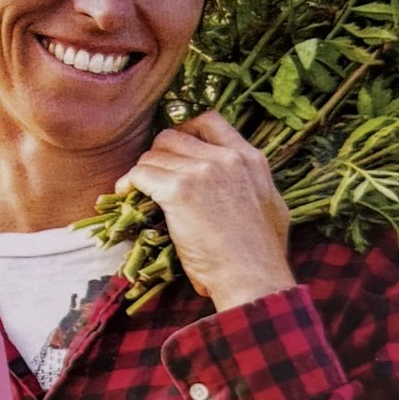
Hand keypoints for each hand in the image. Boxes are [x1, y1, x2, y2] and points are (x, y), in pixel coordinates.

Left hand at [118, 111, 292, 313]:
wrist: (253, 278)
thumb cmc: (262, 255)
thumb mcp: (272, 206)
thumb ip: (253, 185)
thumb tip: (243, 183)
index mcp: (250, 159)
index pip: (210, 121)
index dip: (186, 131)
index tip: (175, 150)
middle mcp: (226, 157)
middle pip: (173, 136)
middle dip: (158, 155)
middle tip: (155, 176)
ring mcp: (202, 171)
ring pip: (153, 156)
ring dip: (143, 172)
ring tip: (140, 190)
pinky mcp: (178, 190)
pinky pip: (140, 174)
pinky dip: (128, 184)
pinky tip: (126, 194)